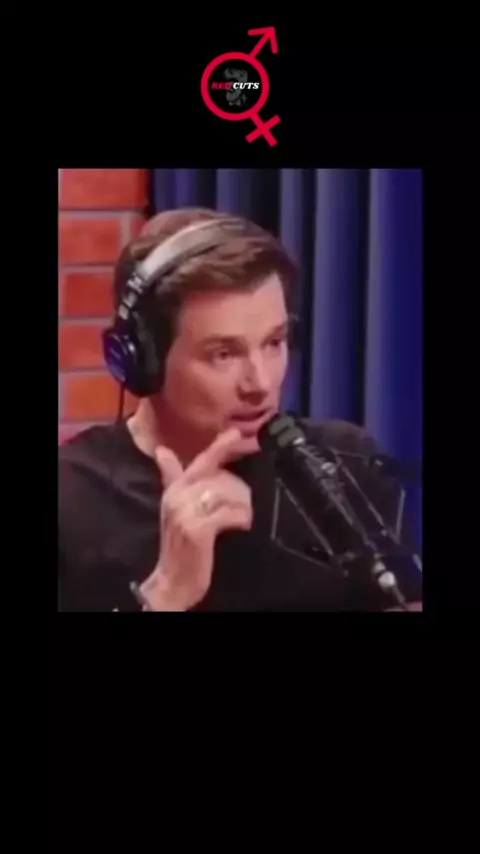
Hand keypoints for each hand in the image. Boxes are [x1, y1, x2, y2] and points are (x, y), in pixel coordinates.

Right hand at [140, 428, 252, 610]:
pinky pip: (229, 513)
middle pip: (218, 477)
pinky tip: (241, 525)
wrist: (171, 581)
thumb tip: (162, 451)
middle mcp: (177, 496)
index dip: (219, 447)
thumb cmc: (180, 546)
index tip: (235, 432)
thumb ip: (173, 479)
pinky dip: (241, 519)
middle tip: (244, 504)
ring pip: (226, 493)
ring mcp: (185, 512)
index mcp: (174, 490)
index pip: (199, 462)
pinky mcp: (197, 529)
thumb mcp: (175, 510)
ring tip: (242, 518)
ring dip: (241, 505)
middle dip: (238, 487)